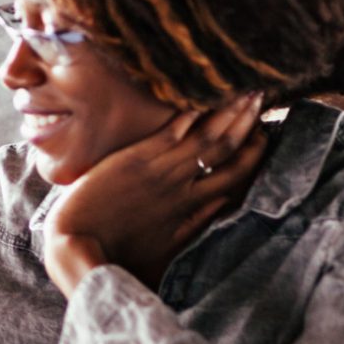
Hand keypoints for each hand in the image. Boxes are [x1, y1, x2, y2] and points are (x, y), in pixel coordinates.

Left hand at [43, 95, 267, 297]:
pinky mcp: (137, 158)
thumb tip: (225, 203)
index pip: (234, 176)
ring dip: (229, 113)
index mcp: (190, 206)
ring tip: (246, 94)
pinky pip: (171, 133)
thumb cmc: (120, 248)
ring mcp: (161, 170)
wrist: (80, 242)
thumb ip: (197, 221)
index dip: (253, 154)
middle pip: (225, 150)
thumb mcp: (168, 243)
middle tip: (262, 101)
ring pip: (205, 138)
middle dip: (247, 124)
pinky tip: (203, 100)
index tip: (264, 134)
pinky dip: (190, 117)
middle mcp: (182, 186)